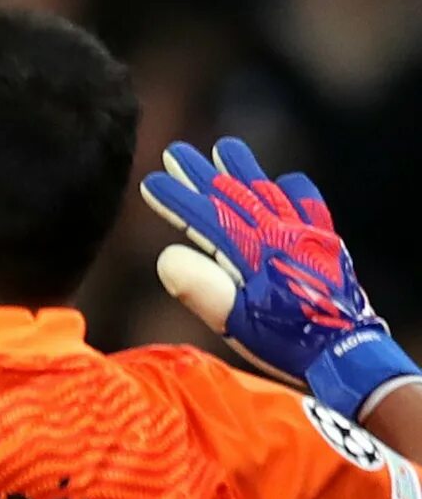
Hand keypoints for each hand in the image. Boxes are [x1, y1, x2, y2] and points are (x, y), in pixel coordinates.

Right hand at [142, 135, 419, 418]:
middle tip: (176, 152)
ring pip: (268, 193)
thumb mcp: (235, 323)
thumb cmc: (285, 340)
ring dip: (243, 171)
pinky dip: (292, 190)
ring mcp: (305, 235)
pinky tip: (283, 181)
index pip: (206, 217)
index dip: (177, 199)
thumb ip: (202, 290)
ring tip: (225, 149)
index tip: (152, 181)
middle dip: (202, 174)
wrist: (345, 349)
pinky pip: (308, 206)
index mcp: (251, 253)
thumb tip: (167, 256)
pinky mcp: (325, 243)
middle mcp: (279, 235)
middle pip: (234, 196)